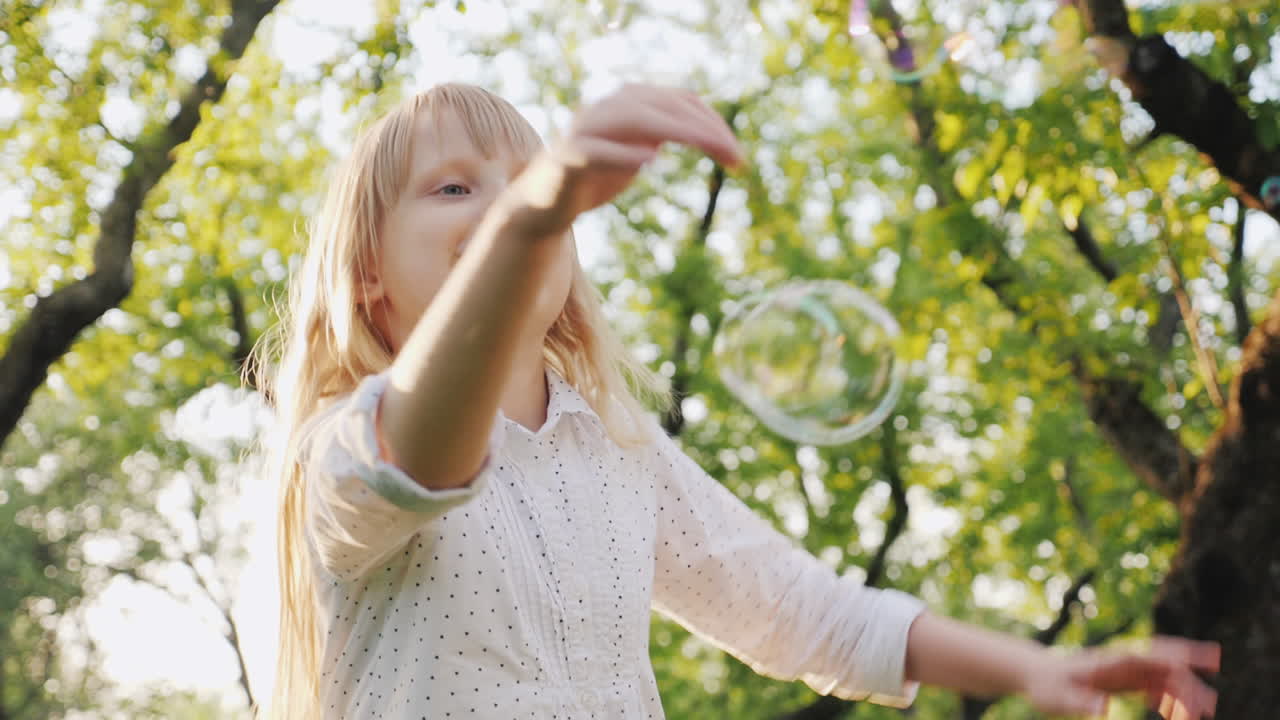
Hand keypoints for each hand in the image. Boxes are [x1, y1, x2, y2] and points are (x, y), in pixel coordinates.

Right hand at [495, 84, 742, 239]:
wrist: (543, 204)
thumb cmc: (594, 177)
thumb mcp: (637, 152)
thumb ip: (663, 134)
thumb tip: (707, 131)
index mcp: (626, 103)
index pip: (679, 101)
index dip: (712, 122)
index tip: (736, 154)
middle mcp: (607, 107)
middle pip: (664, 106)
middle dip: (704, 128)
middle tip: (735, 156)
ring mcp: (586, 129)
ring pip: (635, 118)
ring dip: (677, 130)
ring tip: (709, 148)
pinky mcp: (568, 157)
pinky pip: (597, 150)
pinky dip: (624, 153)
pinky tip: (650, 159)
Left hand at [1022, 636, 1219, 718]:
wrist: (1034, 674)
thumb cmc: (1045, 686)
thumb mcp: (1059, 698)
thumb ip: (1080, 703)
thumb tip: (1102, 708)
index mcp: (1112, 663)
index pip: (1154, 657)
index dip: (1182, 658)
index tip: (1209, 662)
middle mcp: (1122, 663)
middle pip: (1165, 665)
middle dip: (1190, 680)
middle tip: (1210, 705)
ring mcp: (1123, 671)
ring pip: (1162, 676)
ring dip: (1182, 692)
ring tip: (1203, 711)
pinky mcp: (1120, 680)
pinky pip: (1150, 685)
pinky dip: (1166, 696)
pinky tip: (1171, 711)